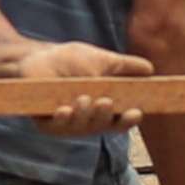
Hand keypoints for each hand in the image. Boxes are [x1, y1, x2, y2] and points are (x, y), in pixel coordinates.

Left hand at [16, 39, 154, 137]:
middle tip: (105, 102)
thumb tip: (151, 69)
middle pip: (102, 126)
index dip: (129, 120)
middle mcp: (87, 120)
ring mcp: (67, 124)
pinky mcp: (46, 124)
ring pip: (81, 128)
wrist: (34, 56)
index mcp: (103, 107)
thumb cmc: (67, 59)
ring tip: (83, 99)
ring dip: (84, 115)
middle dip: (105, 116)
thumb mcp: (101, 60)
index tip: (136, 113)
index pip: (120, 120)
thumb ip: (125, 66)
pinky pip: (57, 128)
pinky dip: (62, 120)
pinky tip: (64, 110)